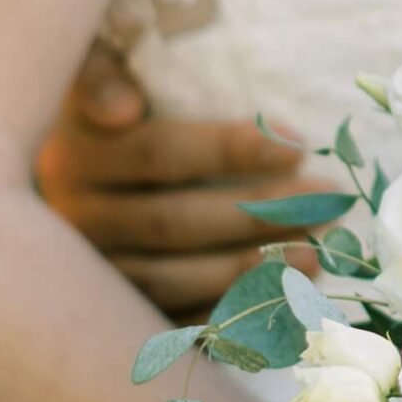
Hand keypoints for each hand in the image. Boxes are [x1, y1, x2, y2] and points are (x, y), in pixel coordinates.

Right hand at [37, 42, 340, 318]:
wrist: (77, 191)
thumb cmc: (117, 122)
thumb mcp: (105, 80)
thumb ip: (108, 75)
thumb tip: (121, 109)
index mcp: (74, 156)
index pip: (158, 154)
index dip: (229, 150)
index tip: (299, 146)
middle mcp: (74, 223)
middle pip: (172, 223)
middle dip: (258, 213)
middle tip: (327, 199)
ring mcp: (94, 278)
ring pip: (173, 283)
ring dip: (250, 271)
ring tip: (315, 254)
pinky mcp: (116, 318)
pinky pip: (175, 326)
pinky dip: (231, 315)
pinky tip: (283, 299)